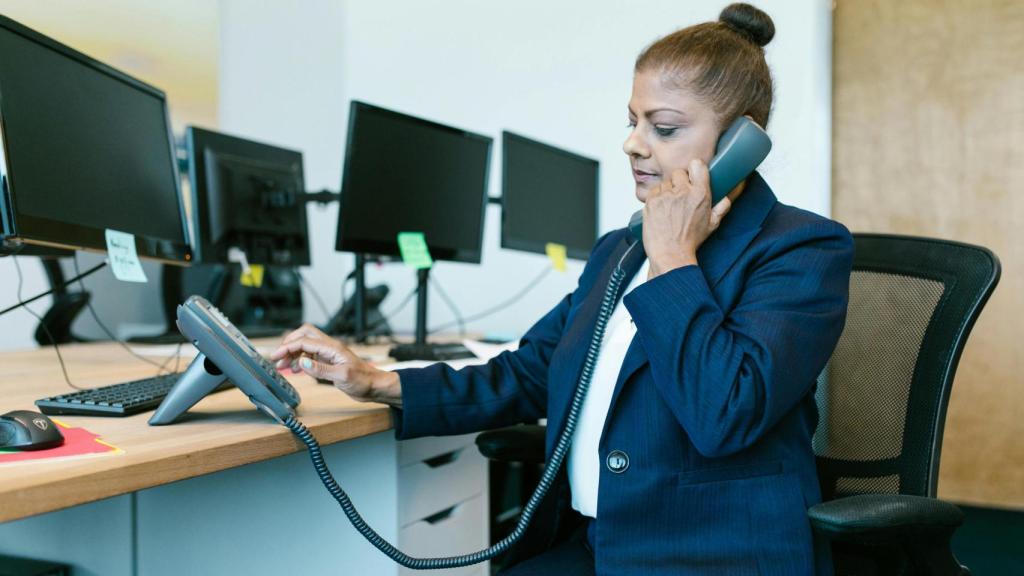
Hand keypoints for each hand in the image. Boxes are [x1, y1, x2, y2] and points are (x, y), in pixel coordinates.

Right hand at [269, 323, 401, 406]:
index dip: (288, 347)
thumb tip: (302, 363)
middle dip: (289, 344)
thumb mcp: (342, 376)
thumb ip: (321, 369)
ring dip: (293, 354)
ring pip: (306, 346)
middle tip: (278, 357)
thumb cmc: (363, 380)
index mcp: (332, 347)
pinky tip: (295, 370)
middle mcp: (329, 348)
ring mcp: (329, 354)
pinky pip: (310, 356)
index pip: (304, 341)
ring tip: (282, 366)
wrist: (373, 387)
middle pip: (304, 335)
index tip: (276, 356)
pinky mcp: (329, 362)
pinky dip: (300, 361)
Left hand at [642, 159, 734, 277]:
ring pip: (665, 182)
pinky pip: (653, 191)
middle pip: (679, 172)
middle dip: (679, 182)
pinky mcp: (651, 201)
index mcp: (700, 194)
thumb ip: (722, 206)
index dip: (694, 169)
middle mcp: (682, 192)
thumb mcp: (712, 224)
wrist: (670, 254)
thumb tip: (729, 195)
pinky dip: (656, 198)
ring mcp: (665, 196)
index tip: (693, 174)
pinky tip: (661, 210)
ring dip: (667, 191)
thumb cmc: (690, 241)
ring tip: (669, 206)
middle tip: (680, 196)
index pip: (697, 165)